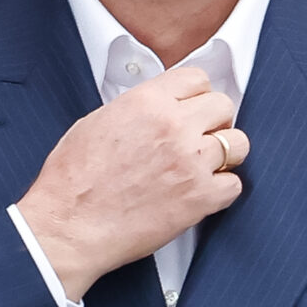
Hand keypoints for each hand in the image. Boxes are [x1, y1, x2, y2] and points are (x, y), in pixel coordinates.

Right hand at [15, 64, 246, 299]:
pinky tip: (198, 194)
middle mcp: (174, 126)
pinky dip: (220, 191)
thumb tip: (154, 109)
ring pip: (238, 144)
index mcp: (146, 102)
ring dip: (224, 155)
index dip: (195, 96)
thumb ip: (134, 110)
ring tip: (201, 168)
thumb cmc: (71, 182)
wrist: (68, 228)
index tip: (191, 109)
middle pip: (223, 107)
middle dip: (212, 122)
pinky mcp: (199, 197)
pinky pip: (234, 185)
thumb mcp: (94, 124)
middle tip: (197, 140)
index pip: (197, 78)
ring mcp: (191, 162)